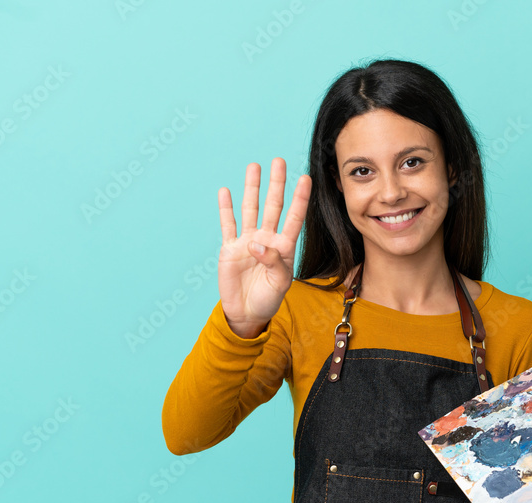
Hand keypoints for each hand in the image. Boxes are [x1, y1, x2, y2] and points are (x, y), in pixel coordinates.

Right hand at [218, 158, 310, 337]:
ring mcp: (248, 242)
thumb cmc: (268, 300)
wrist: (246, 313)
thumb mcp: (280, 283)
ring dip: (252, 188)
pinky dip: (226, 208)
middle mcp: (267, 239)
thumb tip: (256, 243)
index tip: (305, 179)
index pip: (294, 217)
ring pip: (251, 209)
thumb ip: (273, 262)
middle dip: (276, 184)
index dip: (300, 198)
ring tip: (254, 167)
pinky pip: (228, 224)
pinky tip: (226, 191)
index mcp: (284, 247)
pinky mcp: (230, 248)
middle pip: (273, 206)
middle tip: (279, 161)